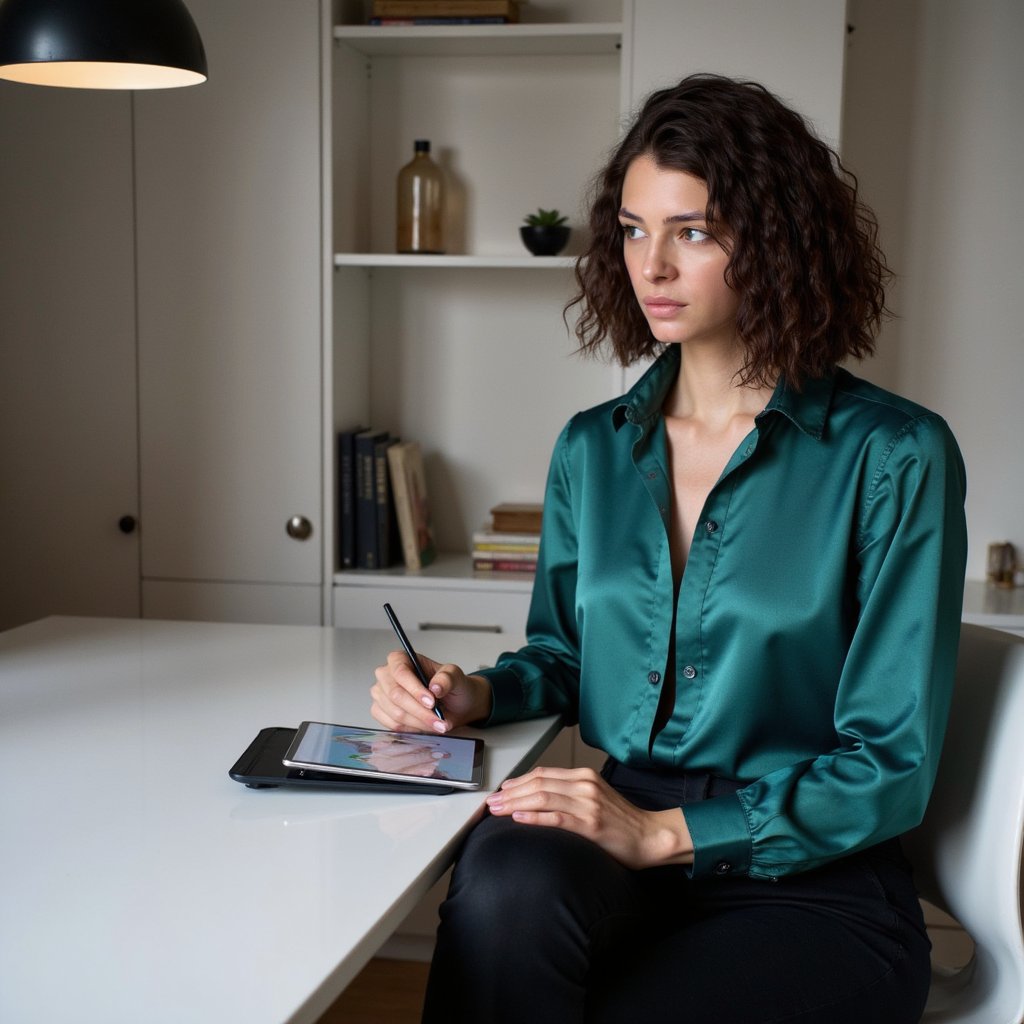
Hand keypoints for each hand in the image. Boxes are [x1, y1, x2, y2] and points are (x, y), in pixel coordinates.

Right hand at [371, 650, 492, 733]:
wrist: (453, 704)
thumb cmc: (451, 687)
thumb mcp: (456, 677)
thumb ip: (447, 679)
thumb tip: (435, 687)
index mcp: (400, 659)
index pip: (401, 672)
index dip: (415, 689)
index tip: (432, 702)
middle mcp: (386, 675)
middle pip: (395, 695)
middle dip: (420, 711)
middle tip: (439, 720)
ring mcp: (380, 694)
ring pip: (396, 713)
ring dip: (420, 722)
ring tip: (438, 724)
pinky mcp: (380, 712)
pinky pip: (393, 725)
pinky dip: (412, 729)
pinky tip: (426, 726)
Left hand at [485, 766, 693, 869]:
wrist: (649, 836)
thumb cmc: (621, 821)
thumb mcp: (594, 796)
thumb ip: (570, 793)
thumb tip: (537, 797)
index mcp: (583, 776)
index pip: (543, 773)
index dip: (518, 781)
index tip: (501, 791)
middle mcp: (584, 784)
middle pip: (538, 783)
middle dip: (510, 792)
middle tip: (491, 802)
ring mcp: (588, 803)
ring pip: (542, 797)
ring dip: (515, 803)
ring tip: (497, 810)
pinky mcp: (590, 824)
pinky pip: (556, 817)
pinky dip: (534, 816)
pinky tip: (518, 818)